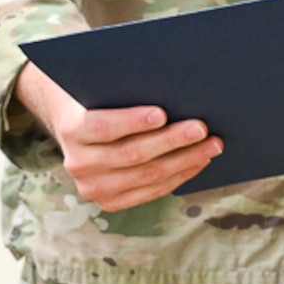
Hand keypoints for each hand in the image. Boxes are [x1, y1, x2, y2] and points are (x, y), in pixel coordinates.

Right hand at [14, 61, 219, 210]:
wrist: (79, 125)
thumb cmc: (103, 97)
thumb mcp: (105, 87)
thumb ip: (128, 87)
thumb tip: (173, 83)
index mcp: (72, 130)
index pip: (103, 126)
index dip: (133, 121)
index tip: (162, 113)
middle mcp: (79, 163)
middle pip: (131, 154)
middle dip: (172, 140)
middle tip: (201, 127)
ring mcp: (94, 187)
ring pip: (146, 176)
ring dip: (185, 160)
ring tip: (211, 145)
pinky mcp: (110, 201)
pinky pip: (151, 191)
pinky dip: (179, 175)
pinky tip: (199, 161)